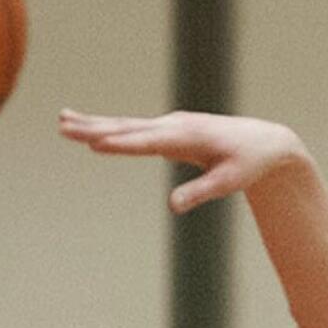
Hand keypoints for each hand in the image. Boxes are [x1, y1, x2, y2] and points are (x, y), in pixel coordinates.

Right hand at [58, 109, 307, 213]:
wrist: (264, 142)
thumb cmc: (247, 164)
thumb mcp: (229, 183)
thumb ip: (200, 193)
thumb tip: (173, 207)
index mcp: (186, 137)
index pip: (147, 142)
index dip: (121, 144)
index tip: (94, 143)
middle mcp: (174, 125)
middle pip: (127, 128)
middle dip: (94, 128)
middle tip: (63, 125)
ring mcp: (169, 125)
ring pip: (126, 125)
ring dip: (94, 123)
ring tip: (63, 120)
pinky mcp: (169, 130)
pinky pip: (133, 129)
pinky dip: (110, 127)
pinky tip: (91, 128)